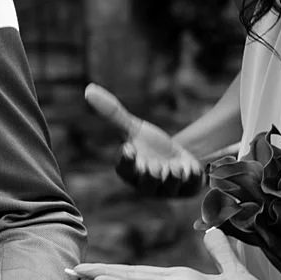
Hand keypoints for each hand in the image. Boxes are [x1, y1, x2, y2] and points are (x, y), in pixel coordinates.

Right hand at [85, 83, 203, 197]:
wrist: (177, 157)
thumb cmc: (150, 145)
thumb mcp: (134, 128)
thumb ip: (113, 113)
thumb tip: (89, 90)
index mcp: (130, 171)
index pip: (124, 169)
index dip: (126, 160)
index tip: (129, 148)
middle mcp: (147, 185)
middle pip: (145, 184)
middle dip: (150, 174)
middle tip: (154, 166)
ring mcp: (168, 189)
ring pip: (169, 188)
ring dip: (172, 177)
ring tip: (175, 167)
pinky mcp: (188, 189)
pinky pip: (190, 187)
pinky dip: (191, 177)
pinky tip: (191, 168)